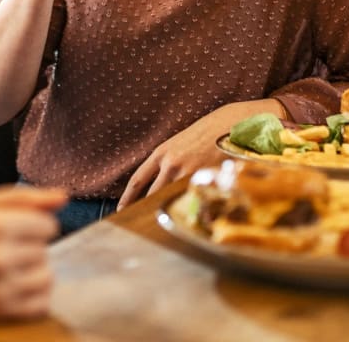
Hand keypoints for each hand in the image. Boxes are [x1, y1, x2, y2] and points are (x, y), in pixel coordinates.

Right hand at [0, 185, 67, 325]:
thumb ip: (22, 197)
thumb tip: (63, 197)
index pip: (48, 226)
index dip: (33, 224)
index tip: (13, 228)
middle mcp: (0, 258)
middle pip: (46, 251)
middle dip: (30, 247)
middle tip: (2, 247)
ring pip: (46, 278)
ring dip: (34, 272)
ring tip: (8, 267)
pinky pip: (39, 306)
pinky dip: (34, 297)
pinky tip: (13, 287)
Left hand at [116, 99, 284, 210]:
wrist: (227, 124)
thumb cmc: (204, 134)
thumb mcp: (180, 144)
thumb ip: (169, 162)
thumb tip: (161, 185)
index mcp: (161, 153)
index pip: (138, 179)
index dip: (128, 197)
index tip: (121, 209)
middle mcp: (170, 164)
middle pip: (152, 195)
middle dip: (147, 209)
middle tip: (142, 224)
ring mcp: (187, 173)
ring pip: (173, 199)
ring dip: (171, 211)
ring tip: (168, 224)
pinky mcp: (205, 179)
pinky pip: (193, 200)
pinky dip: (192, 209)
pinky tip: (194, 217)